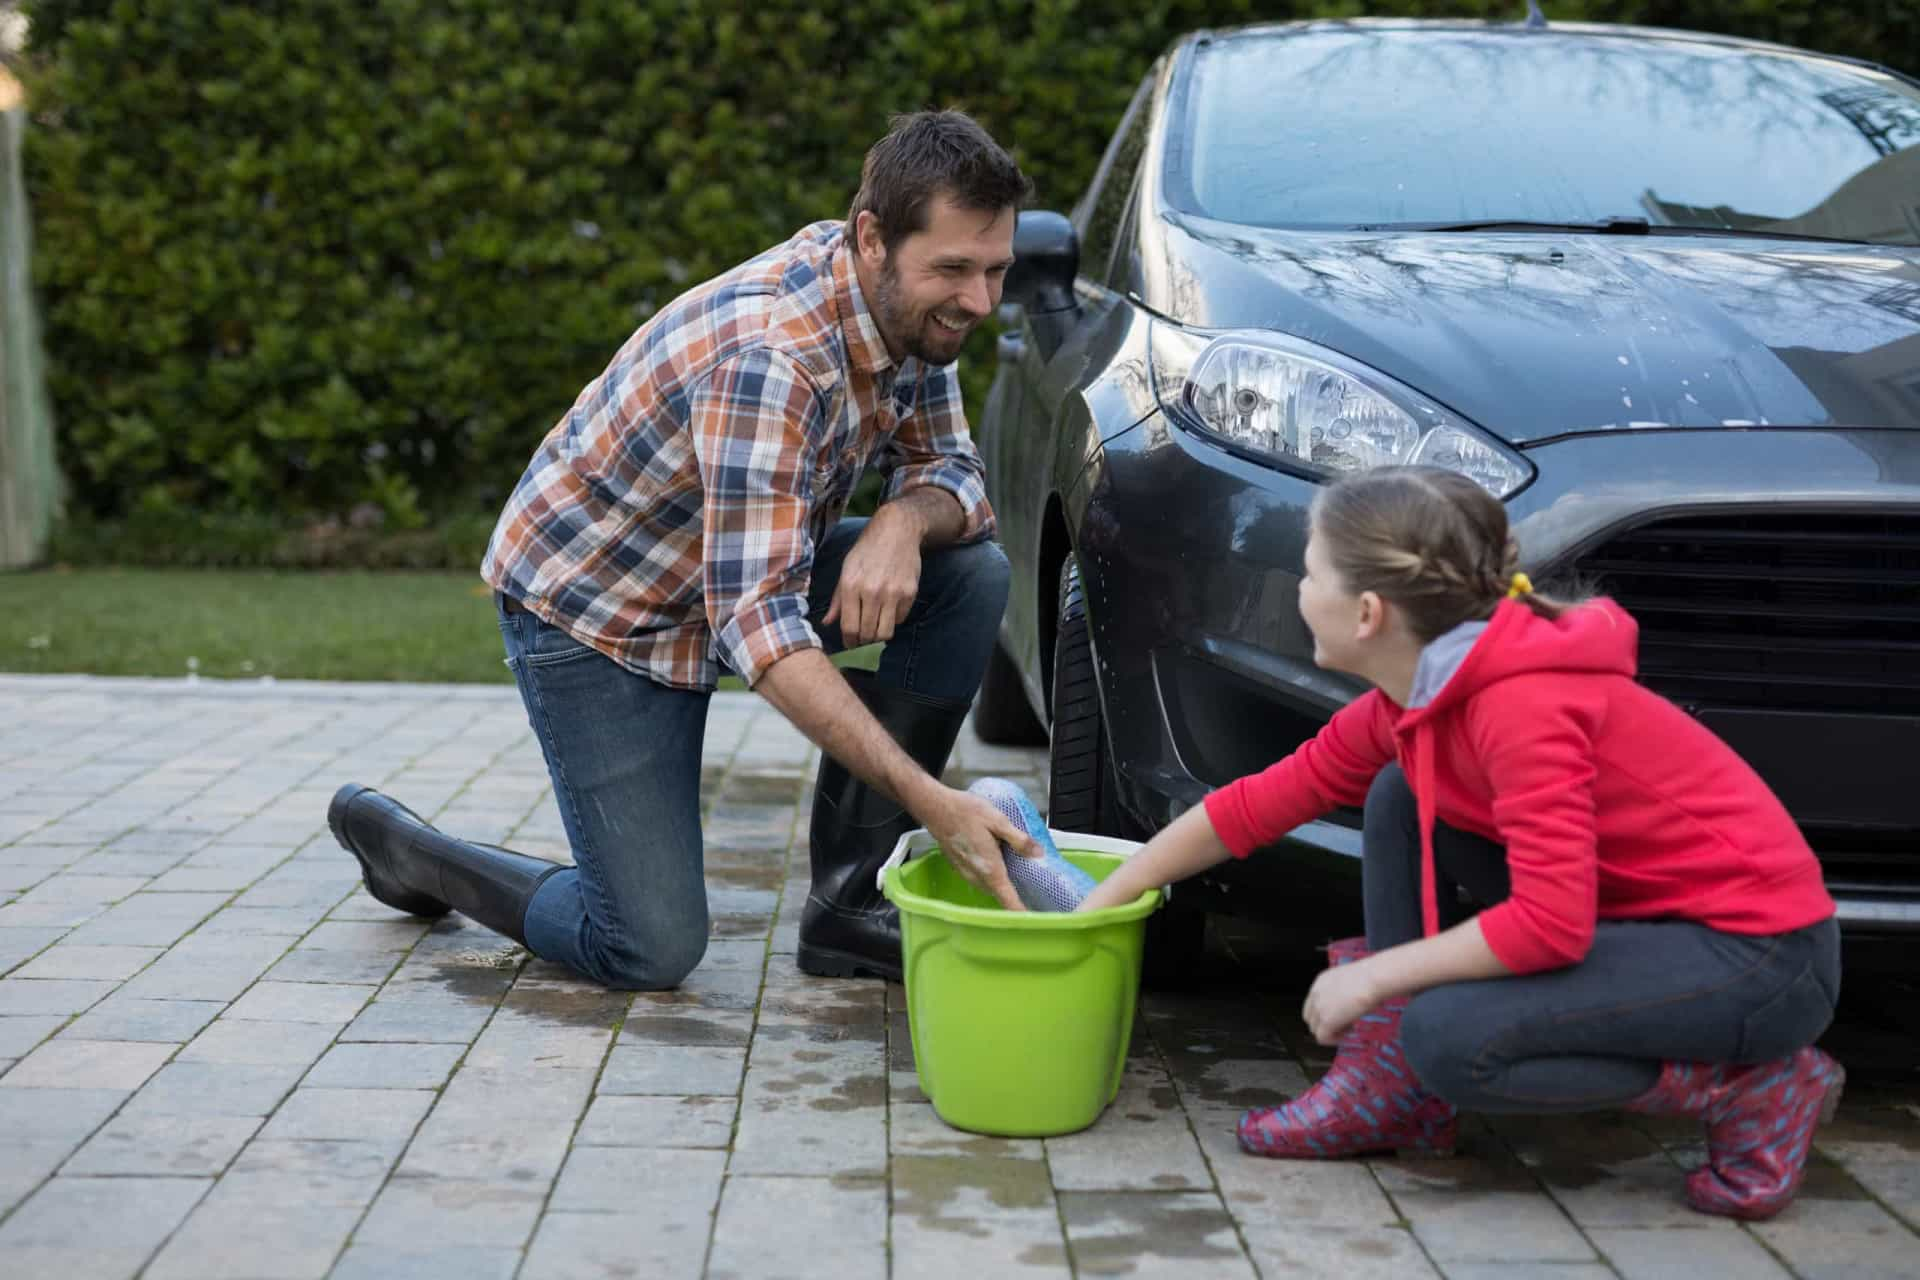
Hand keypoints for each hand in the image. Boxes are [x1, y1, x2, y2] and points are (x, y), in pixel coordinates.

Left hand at [824, 511, 921, 647]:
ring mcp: (893, 593)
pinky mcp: (909, 592)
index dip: (848, 641)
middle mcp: (872, 591)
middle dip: (863, 641)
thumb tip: (827, 623)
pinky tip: (888, 611)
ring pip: (885, 633)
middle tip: (862, 638)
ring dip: (878, 636)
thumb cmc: (867, 550)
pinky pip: (900, 620)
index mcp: (851, 585)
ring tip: (875, 629)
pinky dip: (893, 621)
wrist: (897, 531)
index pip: (849, 627)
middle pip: (867, 634)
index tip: (850, 643)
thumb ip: (837, 599)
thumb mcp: (846, 569)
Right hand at [918, 786, 1031, 911]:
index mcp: (990, 869)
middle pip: (1000, 895)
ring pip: (989, 887)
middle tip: (1033, 892)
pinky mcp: (959, 867)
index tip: (1033, 918)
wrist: (936, 808)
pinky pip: (979, 879)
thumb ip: (1019, 840)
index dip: (1021, 912)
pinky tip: (997, 861)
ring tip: (1018, 876)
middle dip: (1015, 897)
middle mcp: (977, 876)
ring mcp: (966, 873)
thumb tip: (1039, 854)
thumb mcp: (999, 821)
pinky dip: (990, 876)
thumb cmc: (965, 812)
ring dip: (1001, 885)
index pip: (1008, 900)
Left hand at [1302, 956, 1381, 1045]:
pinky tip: (1349, 1031)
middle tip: (1345, 1023)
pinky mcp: (1326, 1021)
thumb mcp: (1351, 982)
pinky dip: (1334, 1039)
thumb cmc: (1371, 978)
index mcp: (1321, 982)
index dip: (1324, 1013)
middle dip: (1326, 1024)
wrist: (1373, 979)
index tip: (1340, 1015)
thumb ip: (1343, 993)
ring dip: (1331, 1032)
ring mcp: (1319, 1008)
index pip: (1312, 1004)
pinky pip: (1322, 1038)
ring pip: (1315, 1030)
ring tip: (1349, 1026)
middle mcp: (1316, 994)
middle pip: (1310, 1018)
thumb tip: (1348, 1005)